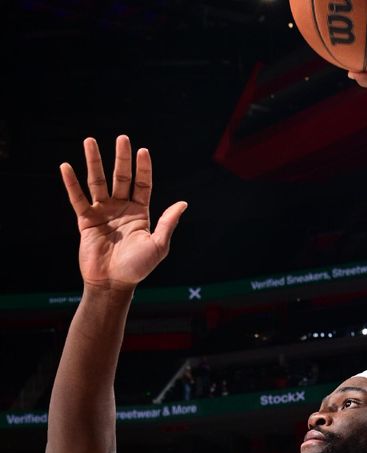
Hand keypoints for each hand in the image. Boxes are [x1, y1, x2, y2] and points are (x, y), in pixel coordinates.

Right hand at [60, 136, 186, 290]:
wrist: (113, 283)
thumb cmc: (138, 267)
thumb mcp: (158, 245)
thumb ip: (168, 223)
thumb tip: (183, 203)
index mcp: (141, 213)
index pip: (142, 184)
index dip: (142, 168)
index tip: (142, 150)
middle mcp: (121, 209)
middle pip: (121, 177)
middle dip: (121, 158)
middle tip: (122, 138)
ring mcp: (103, 213)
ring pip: (98, 182)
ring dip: (94, 162)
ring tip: (90, 141)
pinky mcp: (86, 220)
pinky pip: (78, 199)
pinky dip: (71, 184)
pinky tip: (66, 167)